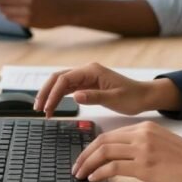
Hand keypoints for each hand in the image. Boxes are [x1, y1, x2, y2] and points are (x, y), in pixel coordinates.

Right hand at [34, 62, 169, 117]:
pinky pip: (68, 88)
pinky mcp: (87, 85)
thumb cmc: (132, 96)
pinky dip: (58, 96)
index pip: (65, 79)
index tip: (47, 108)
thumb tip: (75, 96)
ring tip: (43, 109)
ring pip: (61, 83)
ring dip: (50, 94)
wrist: (143, 96)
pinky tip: (53, 106)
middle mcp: (87, 71)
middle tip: (38, 108)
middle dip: (46, 91)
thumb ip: (94, 96)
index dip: (53, 93)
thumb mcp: (115, 98)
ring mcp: (86, 77)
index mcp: (92, 71)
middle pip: (58, 78)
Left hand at [72, 121, 181, 181]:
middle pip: (103, 140)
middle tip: (76, 166)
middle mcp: (142, 134)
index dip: (93, 146)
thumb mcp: (164, 145)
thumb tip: (124, 157)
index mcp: (146, 127)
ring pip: (105, 151)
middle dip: (85, 154)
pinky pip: (113, 167)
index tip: (85, 156)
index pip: (111, 134)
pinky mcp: (145, 166)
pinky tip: (94, 179)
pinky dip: (99, 173)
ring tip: (81, 174)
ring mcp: (143, 149)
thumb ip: (144, 145)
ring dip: (88, 164)